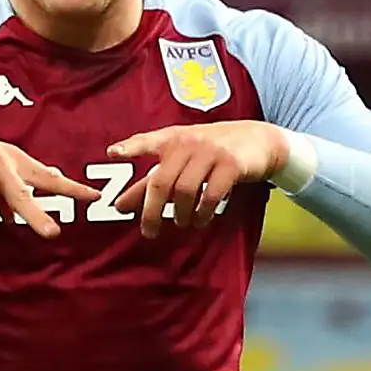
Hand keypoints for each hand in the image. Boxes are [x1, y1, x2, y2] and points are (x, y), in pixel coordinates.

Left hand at [103, 122, 290, 238]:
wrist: (257, 139)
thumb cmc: (211, 151)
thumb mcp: (181, 159)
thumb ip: (150, 181)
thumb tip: (119, 205)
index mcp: (173, 138)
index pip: (148, 141)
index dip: (131, 147)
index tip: (113, 153)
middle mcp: (189, 142)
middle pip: (161, 180)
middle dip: (151, 210)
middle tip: (149, 231)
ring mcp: (211, 152)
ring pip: (185, 190)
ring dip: (180, 213)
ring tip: (181, 222)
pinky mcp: (231, 165)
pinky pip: (211, 195)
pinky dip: (203, 213)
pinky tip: (201, 220)